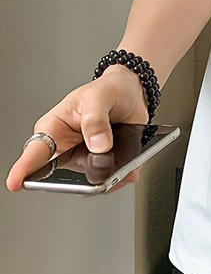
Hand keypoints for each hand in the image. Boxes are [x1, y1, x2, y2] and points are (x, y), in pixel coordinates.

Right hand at [5, 65, 149, 191]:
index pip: (35, 150)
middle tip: (99, 173)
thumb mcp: (99, 97)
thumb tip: (99, 145)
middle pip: (61, 174)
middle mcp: (65, 147)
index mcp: (53, 128)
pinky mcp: (101, 163)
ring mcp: (83, 157)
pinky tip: (130, 169)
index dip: (24, 168)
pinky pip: (109, 179)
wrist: (132, 92)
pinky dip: (120, 177)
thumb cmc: (108, 90)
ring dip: (106, 178)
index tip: (16, 183)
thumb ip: (96, 120)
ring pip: (88, 180)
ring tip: (122, 168)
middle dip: (78, 179)